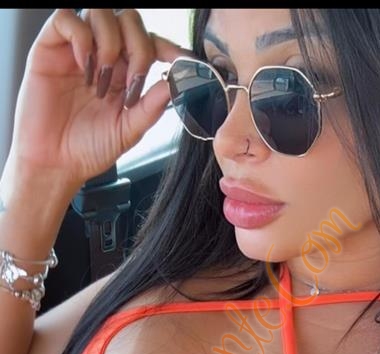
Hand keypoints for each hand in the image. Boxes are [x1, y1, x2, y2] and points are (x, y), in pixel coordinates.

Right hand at [7, 9, 190, 191]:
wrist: (54, 164)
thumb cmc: (88, 150)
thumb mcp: (128, 132)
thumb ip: (151, 107)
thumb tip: (176, 82)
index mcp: (125, 73)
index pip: (151, 43)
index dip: (168, 47)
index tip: (182, 62)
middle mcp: (103, 55)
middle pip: (129, 20)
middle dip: (138, 48)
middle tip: (131, 84)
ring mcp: (77, 49)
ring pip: (101, 13)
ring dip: (109, 44)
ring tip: (101, 83)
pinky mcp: (50, 48)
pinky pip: (67, 18)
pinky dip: (81, 38)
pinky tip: (83, 67)